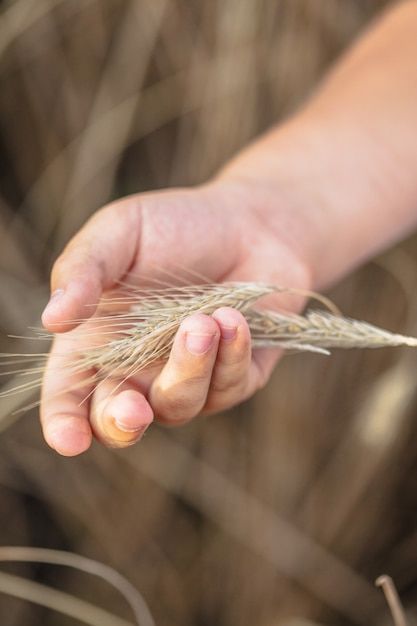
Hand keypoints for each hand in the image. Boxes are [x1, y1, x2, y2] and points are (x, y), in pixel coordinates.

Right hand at [40, 180, 310, 455]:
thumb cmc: (176, 226)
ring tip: (202, 319)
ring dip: (188, 367)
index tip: (69, 439)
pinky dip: (230, 354)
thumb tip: (52, 320)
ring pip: (178, 404)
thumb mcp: (120, 232)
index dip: (64, 424)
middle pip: (120, 422)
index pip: (69, 395)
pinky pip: (228, 387)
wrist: (250, 221)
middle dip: (122, 423)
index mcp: (98, 340)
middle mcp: (139, 369)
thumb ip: (83, 269)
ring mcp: (188, 377)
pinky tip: (233, 317)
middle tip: (133, 410)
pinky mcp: (235, 377)